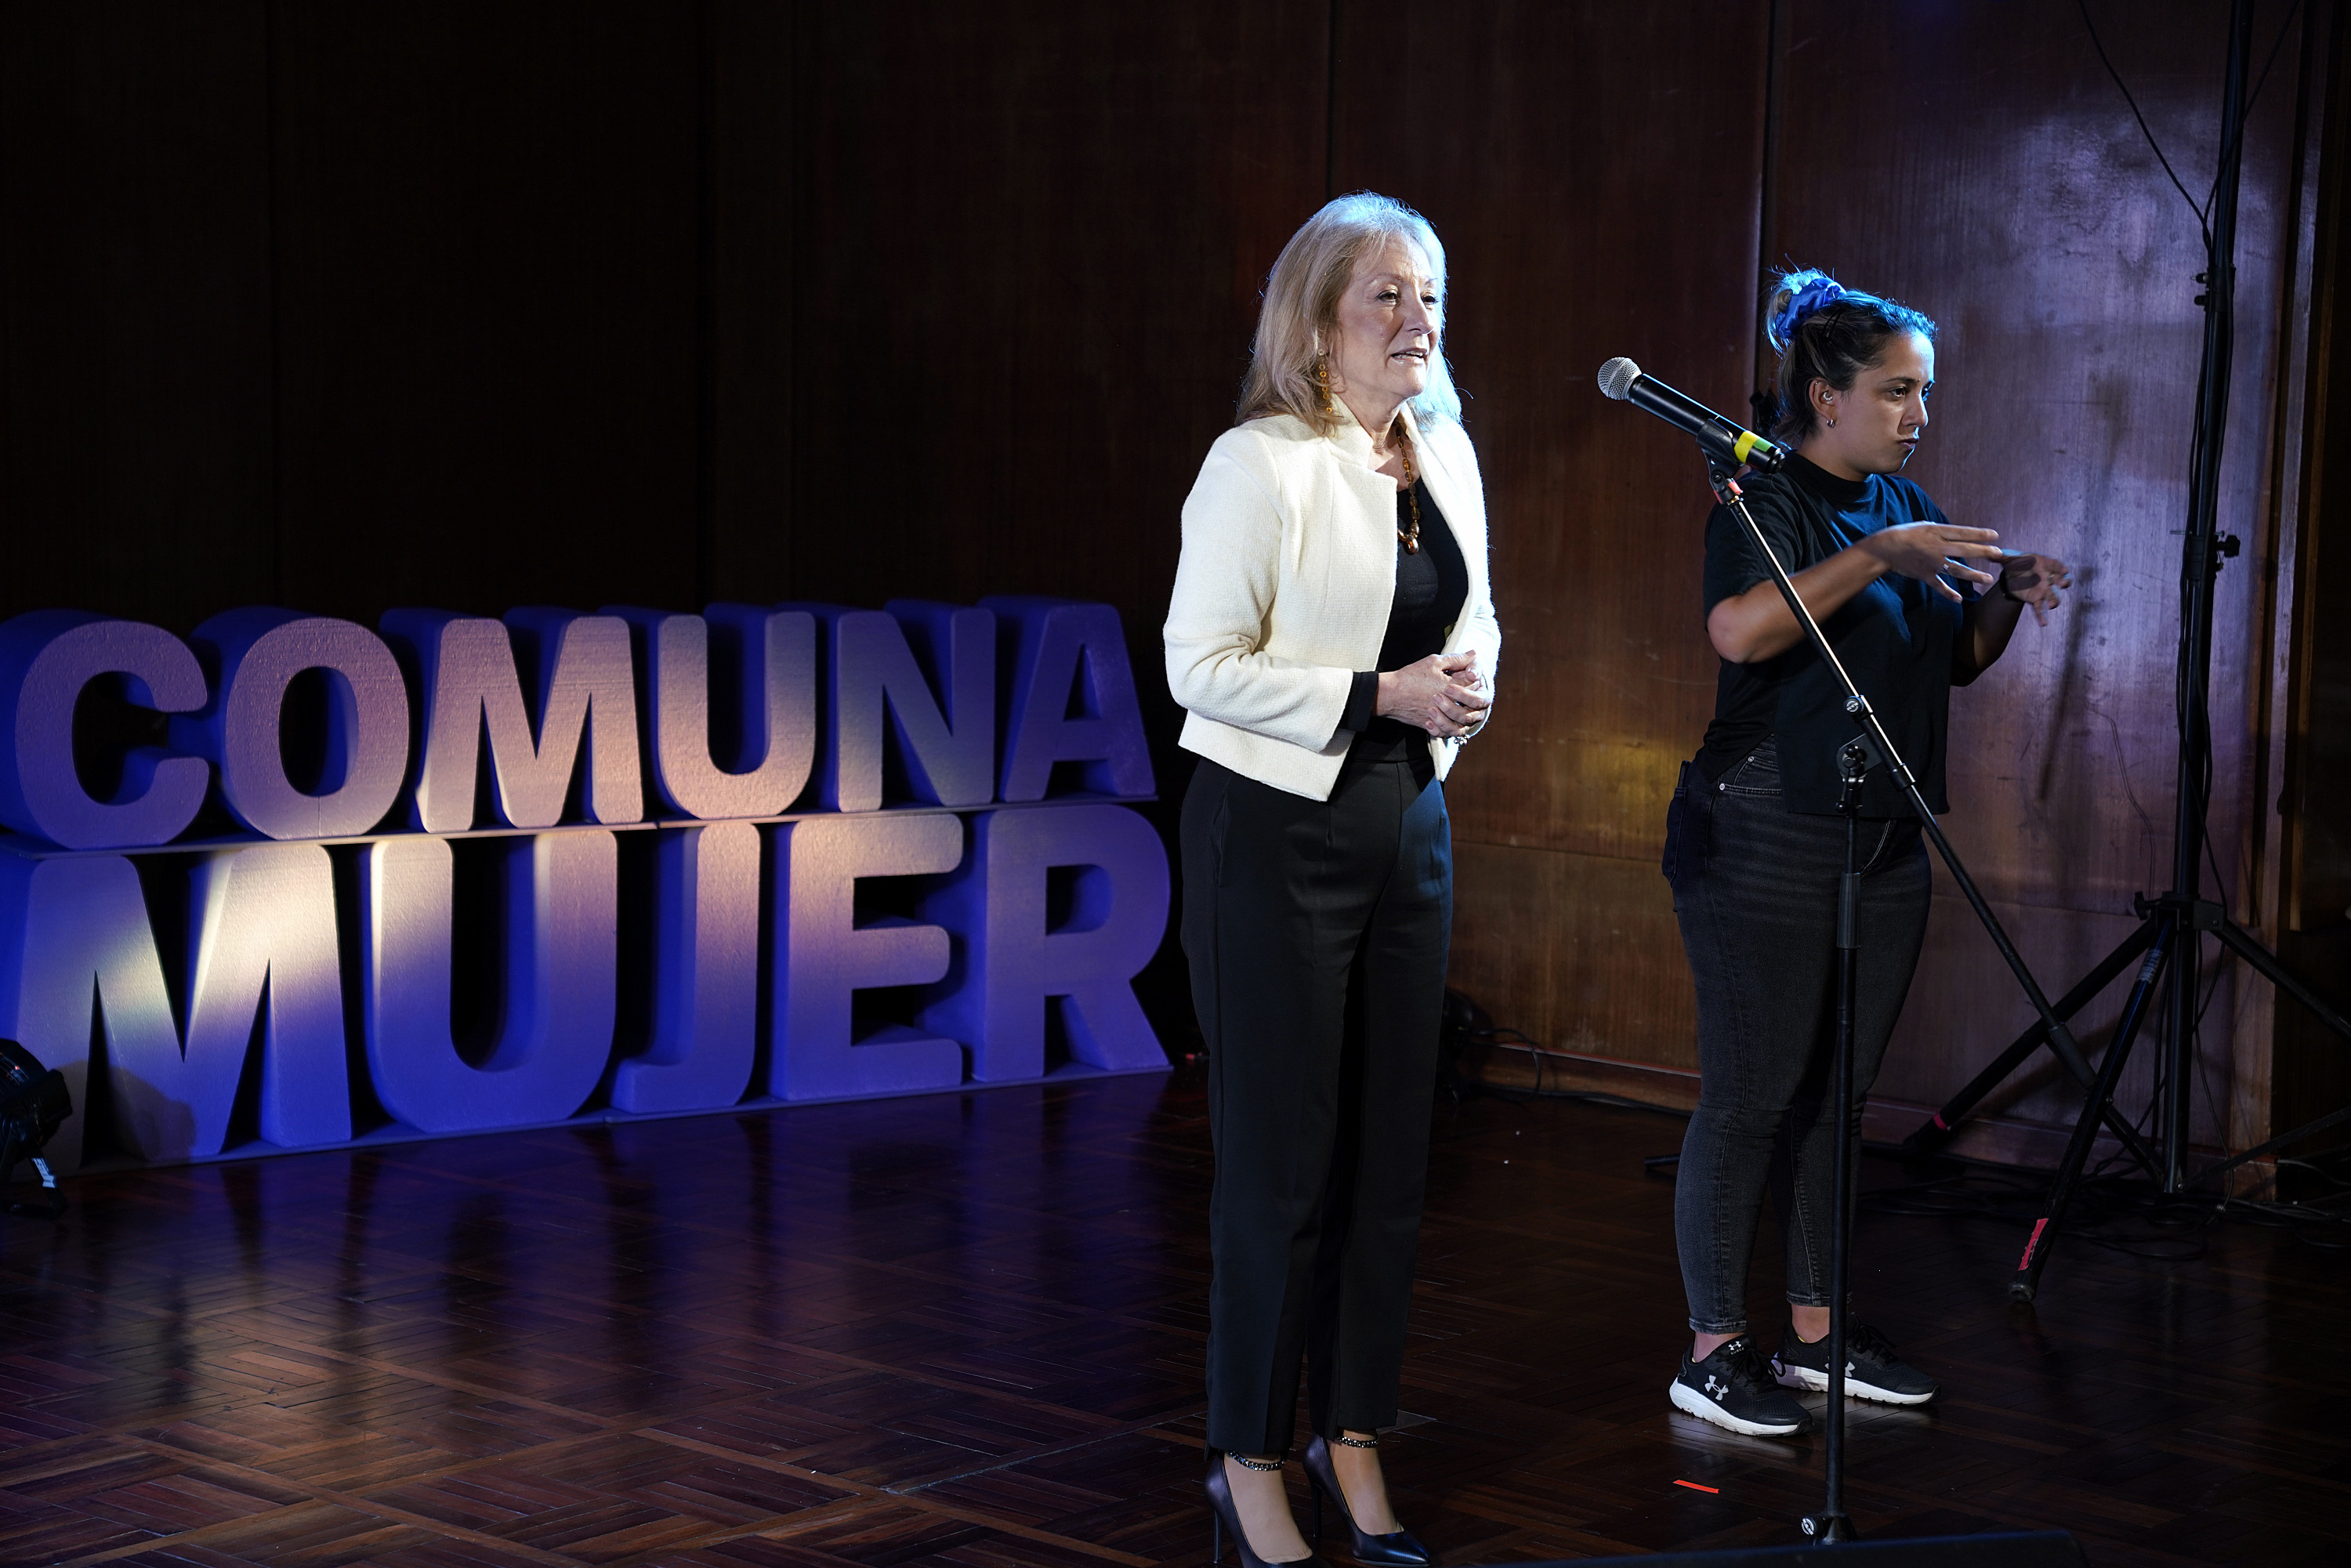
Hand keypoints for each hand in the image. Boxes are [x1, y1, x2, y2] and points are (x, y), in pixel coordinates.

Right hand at [1378, 651, 1488, 737]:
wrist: (1390, 694)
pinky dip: (1450, 728)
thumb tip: (1473, 654)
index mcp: (1451, 686)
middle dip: (1473, 697)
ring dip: (1464, 714)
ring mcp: (1440, 716)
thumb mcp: (1433, 662)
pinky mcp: (1430, 725)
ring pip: (1462, 722)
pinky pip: (1446, 732)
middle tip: (1468, 691)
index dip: (1474, 678)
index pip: (1473, 684)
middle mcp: (1448, 703)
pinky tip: (1449, 720)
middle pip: (1472, 704)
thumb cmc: (1410, 677)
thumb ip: (1456, 659)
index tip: (1468, 675)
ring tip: (1461, 707)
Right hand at [1858, 522, 2005, 601]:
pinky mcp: (1924, 575)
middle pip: (1964, 550)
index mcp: (1936, 532)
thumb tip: (1959, 536)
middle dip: (1983, 552)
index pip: (1962, 533)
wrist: (1883, 549)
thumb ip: (1942, 532)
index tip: (1995, 536)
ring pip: (1956, 569)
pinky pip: (1939, 586)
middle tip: (1999, 554)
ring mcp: (1931, 563)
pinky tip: (1959, 598)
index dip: (1979, 534)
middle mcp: (1936, 547)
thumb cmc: (1903, 534)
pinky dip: (1949, 593)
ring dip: (1973, 575)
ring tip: (1988, 579)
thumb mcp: (1924, 526)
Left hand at [1996, 551, 2073, 624]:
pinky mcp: (2036, 599)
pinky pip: (2040, 608)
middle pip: (2060, 580)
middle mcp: (2047, 577)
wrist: (2013, 575)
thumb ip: (2003, 557)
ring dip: (2054, 600)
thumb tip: (1992, 554)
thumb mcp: (2010, 559)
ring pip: (2053, 595)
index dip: (2061, 567)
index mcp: (2044, 564)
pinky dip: (2041, 616)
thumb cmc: (2017, 563)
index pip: (2055, 565)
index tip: (2065, 570)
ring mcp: (2044, 589)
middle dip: (2063, 582)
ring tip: (2051, 605)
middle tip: (2062, 584)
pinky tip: (2043, 624)